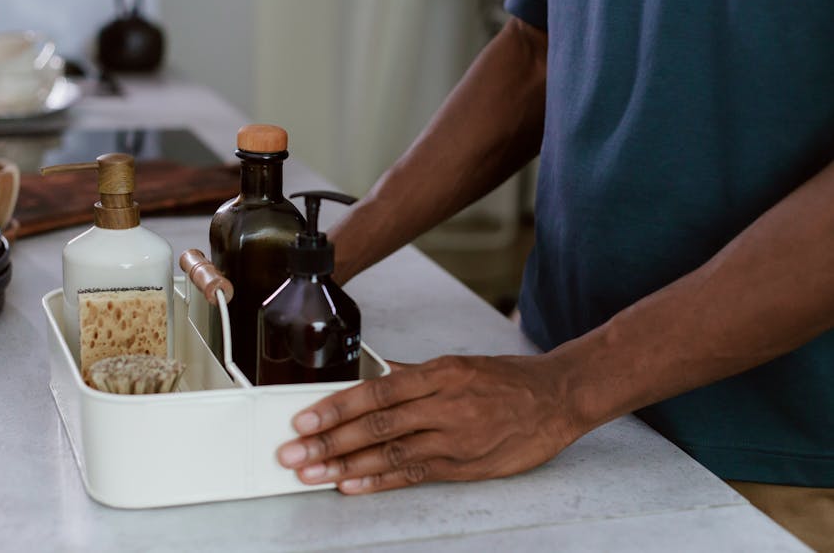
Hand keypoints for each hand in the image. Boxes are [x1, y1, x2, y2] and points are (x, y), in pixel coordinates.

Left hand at [276, 354, 578, 493]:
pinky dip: (380, 482)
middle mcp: (445, 405)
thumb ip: (415, 374)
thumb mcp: (460, 365)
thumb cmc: (507, 380)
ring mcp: (455, 439)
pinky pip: (415, 475)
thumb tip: (374, 375)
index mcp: (441, 374)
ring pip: (391, 454)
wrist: (558, 399)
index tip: (305, 419)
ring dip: (345, 466)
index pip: (377, 391)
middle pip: (377, 425)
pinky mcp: (465, 466)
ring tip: (312, 474)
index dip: (337, 407)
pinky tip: (352, 486)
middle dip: (329, 441)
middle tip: (293, 454)